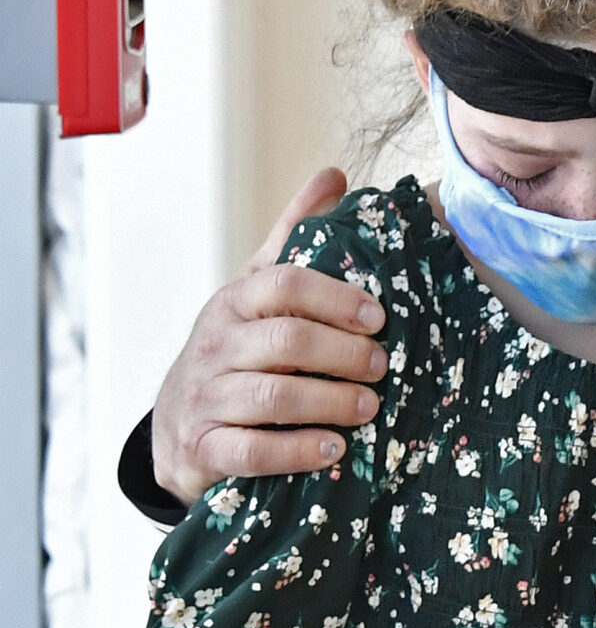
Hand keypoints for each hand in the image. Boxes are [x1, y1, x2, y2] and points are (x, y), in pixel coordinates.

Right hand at [152, 168, 388, 502]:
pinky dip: (299, 452)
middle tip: (384, 366)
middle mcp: (216, 345)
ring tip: (371, 407)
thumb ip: (295, 237)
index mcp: (236, 301)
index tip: (379, 316)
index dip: (337, 298)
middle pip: (287, 342)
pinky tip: (335, 449)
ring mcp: (205, 398)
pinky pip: (253, 452)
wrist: (179, 426)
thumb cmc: (239, 348)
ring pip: (274, 399)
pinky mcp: (204, 449)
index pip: (285, 284)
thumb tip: (333, 175)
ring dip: (331, 403)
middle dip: (345, 354)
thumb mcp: (259, 290)